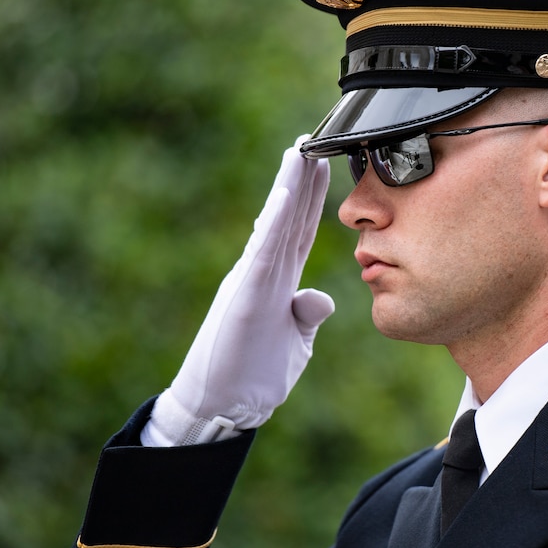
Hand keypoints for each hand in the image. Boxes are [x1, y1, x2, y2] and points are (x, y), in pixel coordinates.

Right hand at [142, 137, 333, 445]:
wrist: (222, 408)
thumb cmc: (253, 375)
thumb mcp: (293, 341)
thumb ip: (306, 315)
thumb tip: (322, 297)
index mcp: (277, 282)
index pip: (299, 232)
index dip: (312, 199)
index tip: (325, 165)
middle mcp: (263, 273)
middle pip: (289, 219)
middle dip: (303, 180)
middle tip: (315, 139)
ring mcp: (253, 281)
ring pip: (275, 226)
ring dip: (289, 188)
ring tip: (300, 151)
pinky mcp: (246, 295)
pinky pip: (263, 252)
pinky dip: (274, 222)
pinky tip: (285, 194)